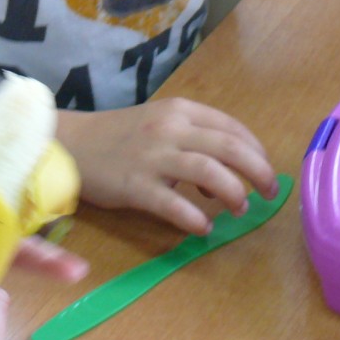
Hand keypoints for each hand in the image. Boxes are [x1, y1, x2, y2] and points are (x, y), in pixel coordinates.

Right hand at [57, 98, 275, 235]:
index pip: (233, 128)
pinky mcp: (135, 185)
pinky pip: (174, 204)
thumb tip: (226, 179)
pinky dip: (195, 218)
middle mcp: (170, 129)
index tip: (266, 171)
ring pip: (209, 172)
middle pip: (230, 148)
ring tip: (241, 210)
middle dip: (259, 173)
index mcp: (180, 111)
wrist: (69, 143)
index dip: (258, 152)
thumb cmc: (118, 136)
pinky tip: (204, 228)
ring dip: (234, 194)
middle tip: (270, 194)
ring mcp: (152, 157)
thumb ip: (193, 141)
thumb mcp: (159, 123)